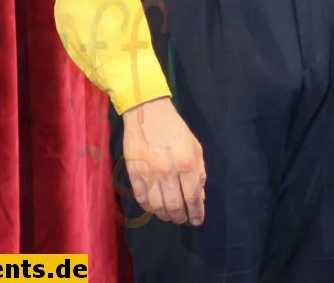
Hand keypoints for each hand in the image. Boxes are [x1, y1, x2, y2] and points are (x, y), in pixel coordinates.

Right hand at [121, 96, 206, 225]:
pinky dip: (149, 208)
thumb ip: (199, 173)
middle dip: (180, 217)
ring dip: (165, 215)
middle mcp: (168, 172)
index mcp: (187, 164)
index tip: (197, 220)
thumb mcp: (195, 147)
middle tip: (183, 219)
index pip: (193, 197)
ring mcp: (149, 175)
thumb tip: (199, 197)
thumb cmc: (175, 129)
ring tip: (170, 216)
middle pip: (174, 206)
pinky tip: (155, 208)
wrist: (147, 113)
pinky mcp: (134, 175)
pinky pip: (142, 199)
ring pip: (157, 207)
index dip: (196, 212)